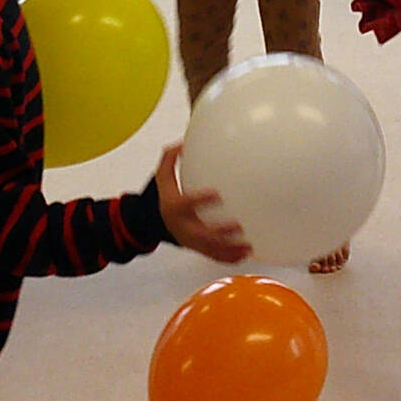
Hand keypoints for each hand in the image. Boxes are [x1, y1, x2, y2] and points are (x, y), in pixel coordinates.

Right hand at [156, 144, 249, 262]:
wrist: (152, 224)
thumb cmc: (164, 196)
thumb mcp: (161, 177)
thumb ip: (170, 159)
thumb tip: (183, 141)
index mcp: (174, 208)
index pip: (186, 204)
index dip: (200, 200)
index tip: (217, 193)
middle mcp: (183, 227)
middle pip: (201, 234)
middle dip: (220, 232)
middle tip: (238, 225)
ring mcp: (192, 242)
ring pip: (211, 250)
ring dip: (230, 249)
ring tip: (249, 245)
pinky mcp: (199, 250)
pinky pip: (215, 257)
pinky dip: (231, 258)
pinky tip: (247, 253)